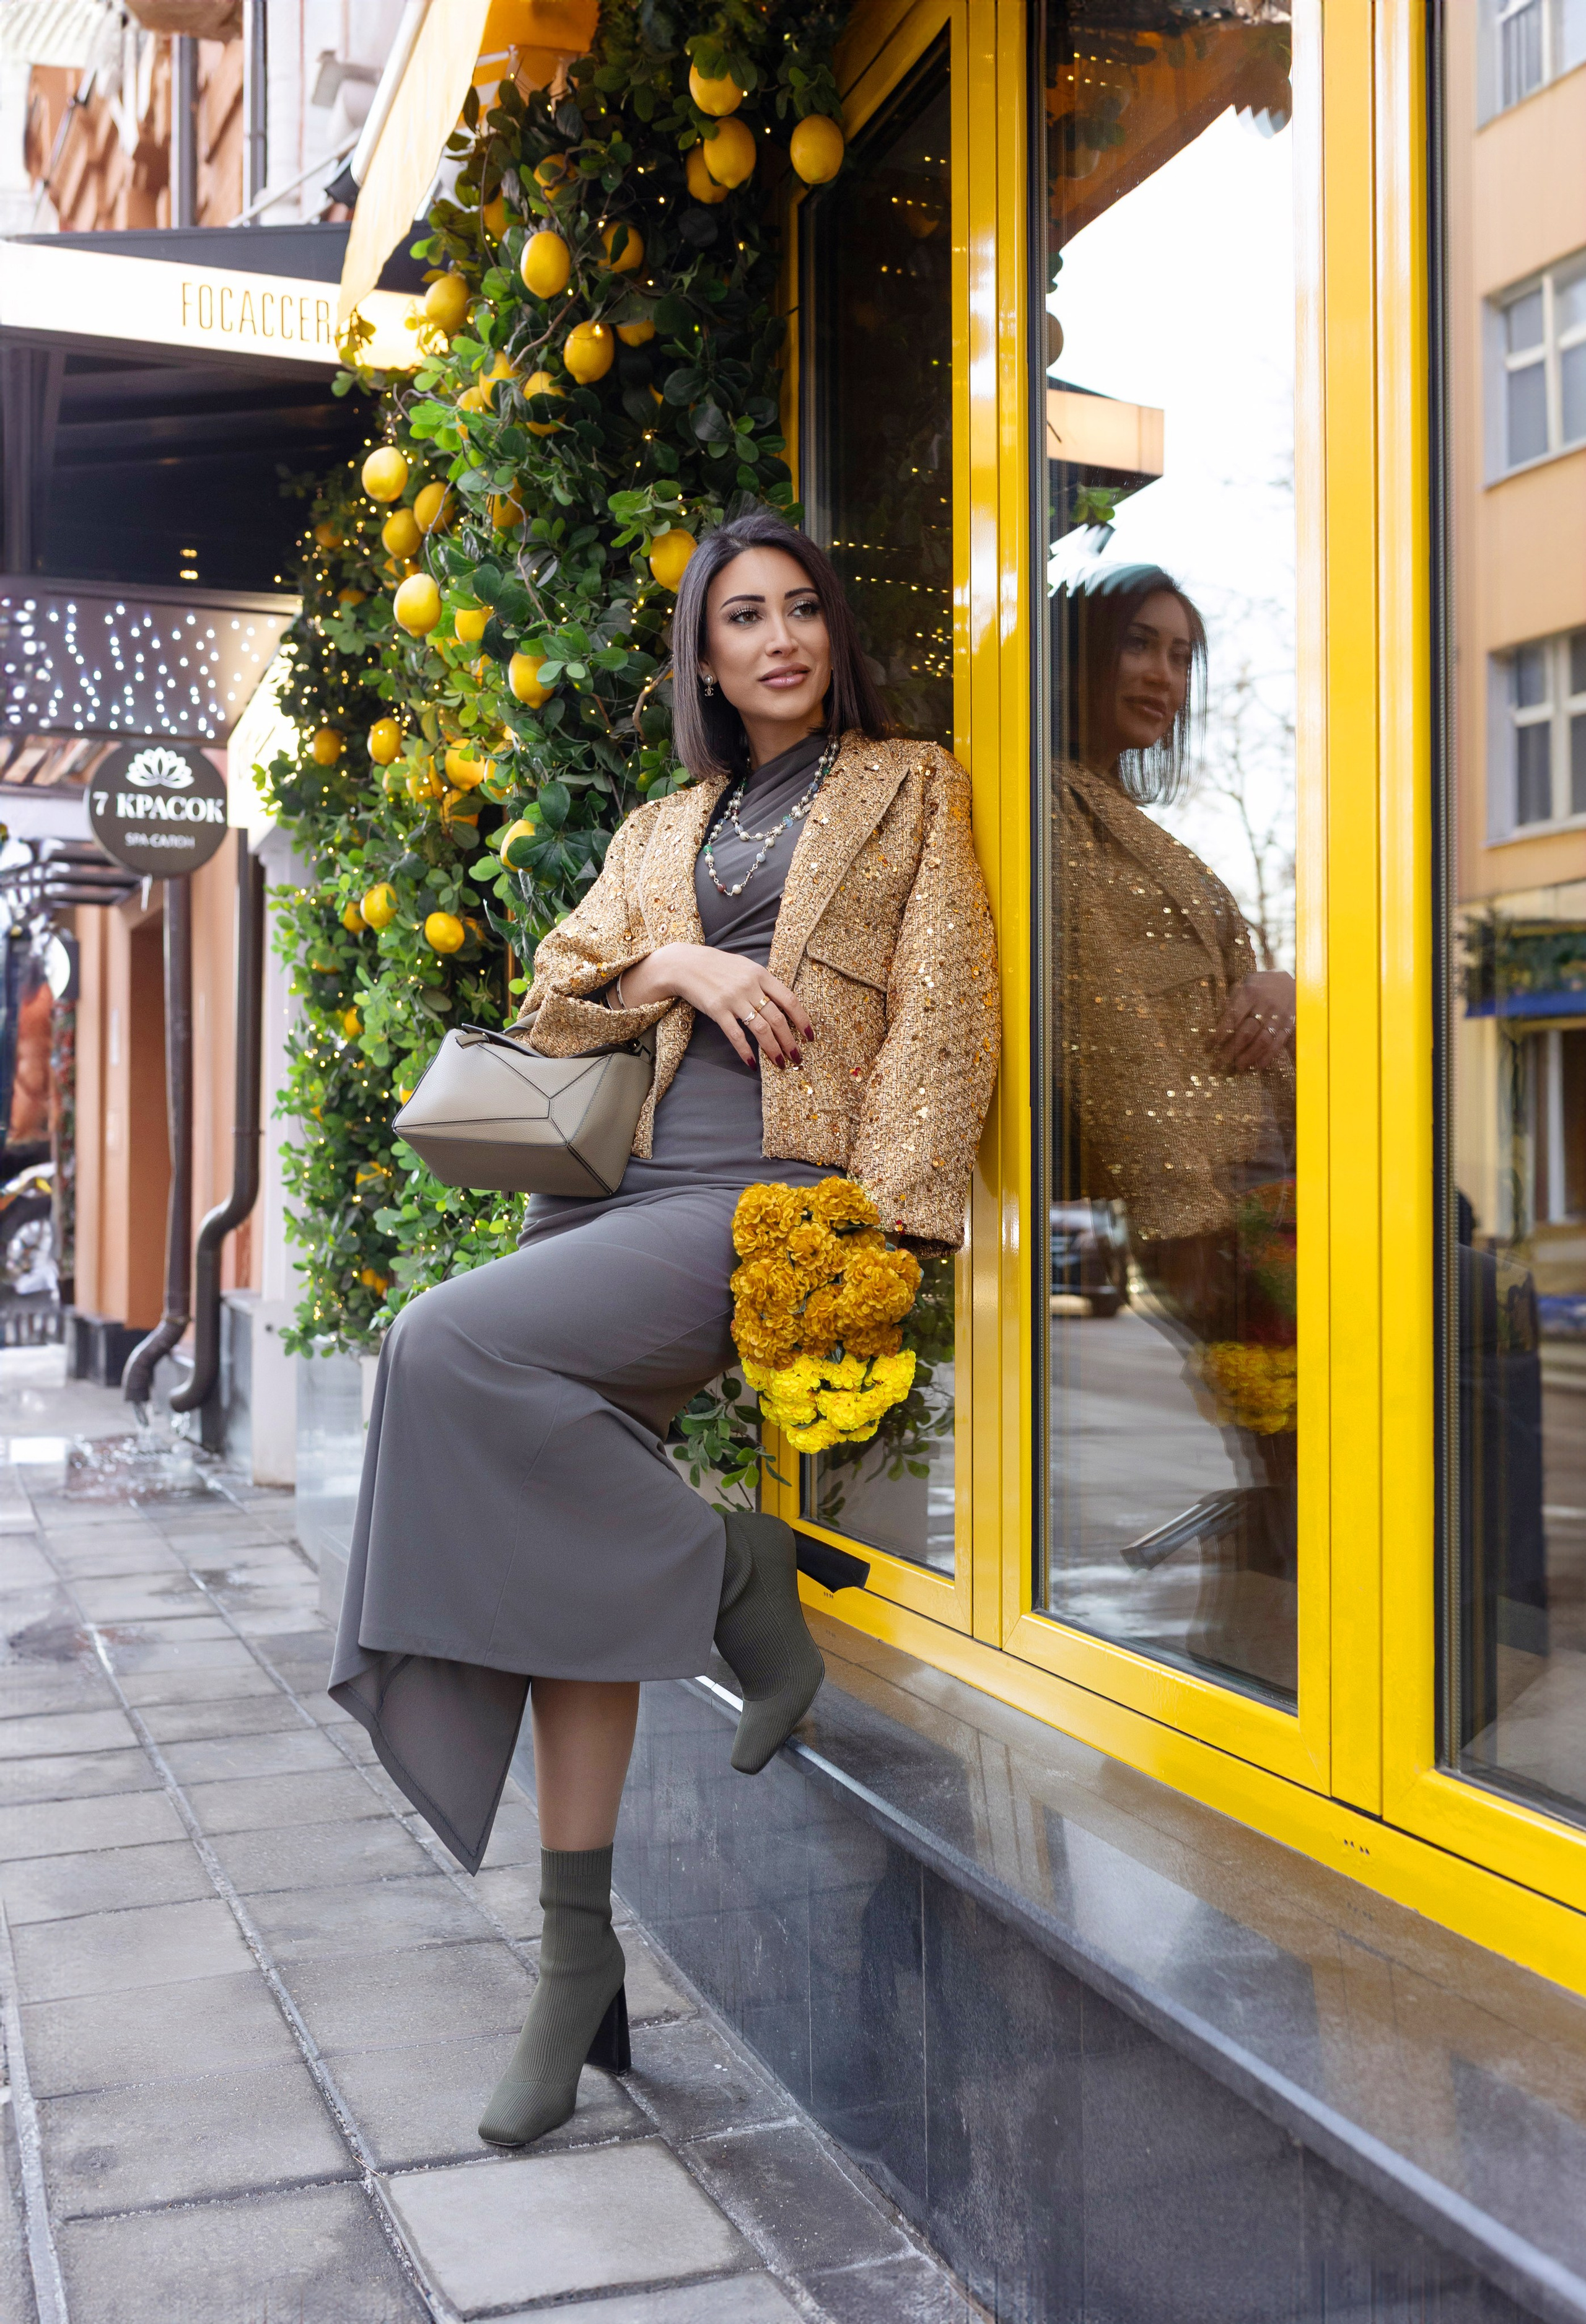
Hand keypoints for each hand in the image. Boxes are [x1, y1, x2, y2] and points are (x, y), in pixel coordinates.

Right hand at [615, 943, 813, 1068]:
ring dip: (773, 1049)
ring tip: (780, 1062)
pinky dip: (746, 1051)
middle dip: (790, 1041)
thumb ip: (764, 983)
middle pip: (777, 1018)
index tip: (809, 1036)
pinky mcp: (717, 1011)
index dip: (802, 1020)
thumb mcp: (746, 967)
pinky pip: (736, 1035)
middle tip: (797, 1057)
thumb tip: (784, 1003)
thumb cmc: (718, 966)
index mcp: (761, 975)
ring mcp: (733, 999)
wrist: (686, 964)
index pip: (789, 999)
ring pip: (760, 1029)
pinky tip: (752, 1063)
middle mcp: (749, 987)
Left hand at [1212, 970, 1294, 1071]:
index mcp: (1250, 993)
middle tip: (1220, 1062)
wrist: (1291, 981)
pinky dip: (1267, 1056)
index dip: (1221, 1032)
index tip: (1210, 1046)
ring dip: (1249, 1056)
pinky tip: (1257, 1066)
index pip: (1233, 1016)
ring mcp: (1279, 1016)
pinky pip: (1278, 1043)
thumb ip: (1232, 1001)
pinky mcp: (1289, 1025)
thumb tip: (1218, 1021)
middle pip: (1247, 1031)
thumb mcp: (1244, 984)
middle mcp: (1265, 1005)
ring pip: (1263, 1040)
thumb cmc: (1260, 985)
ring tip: (1238, 1066)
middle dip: (1232, 1048)